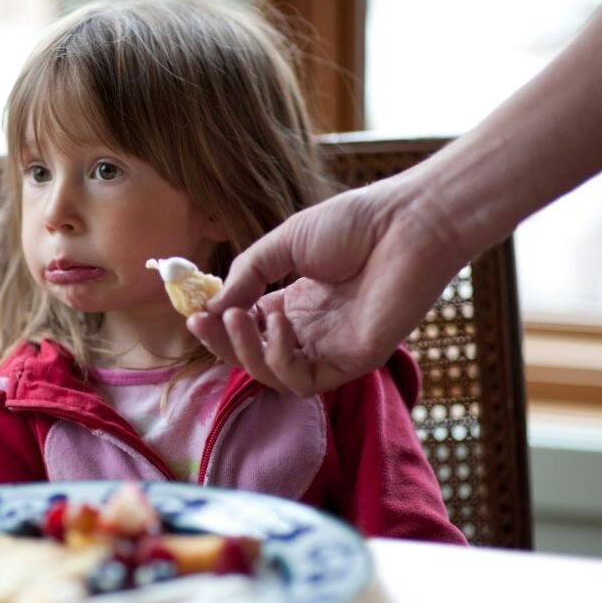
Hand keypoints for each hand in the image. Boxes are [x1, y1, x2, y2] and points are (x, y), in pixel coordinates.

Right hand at [187, 177, 469, 393]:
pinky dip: (280, 358)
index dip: (219, 326)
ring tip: (237, 318)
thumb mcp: (285, 242)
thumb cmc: (355, 224)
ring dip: (245, 352)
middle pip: (255, 357)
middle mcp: (312, 331)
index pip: (248, 329)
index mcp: (296, 303)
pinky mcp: (352, 361)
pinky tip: (277, 323)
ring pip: (273, 375)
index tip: (194, 313)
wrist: (407, 222)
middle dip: (223, 344)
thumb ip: (248, 275)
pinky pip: (303, 380)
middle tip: (201, 323)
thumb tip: (208, 307)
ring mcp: (332, 349)